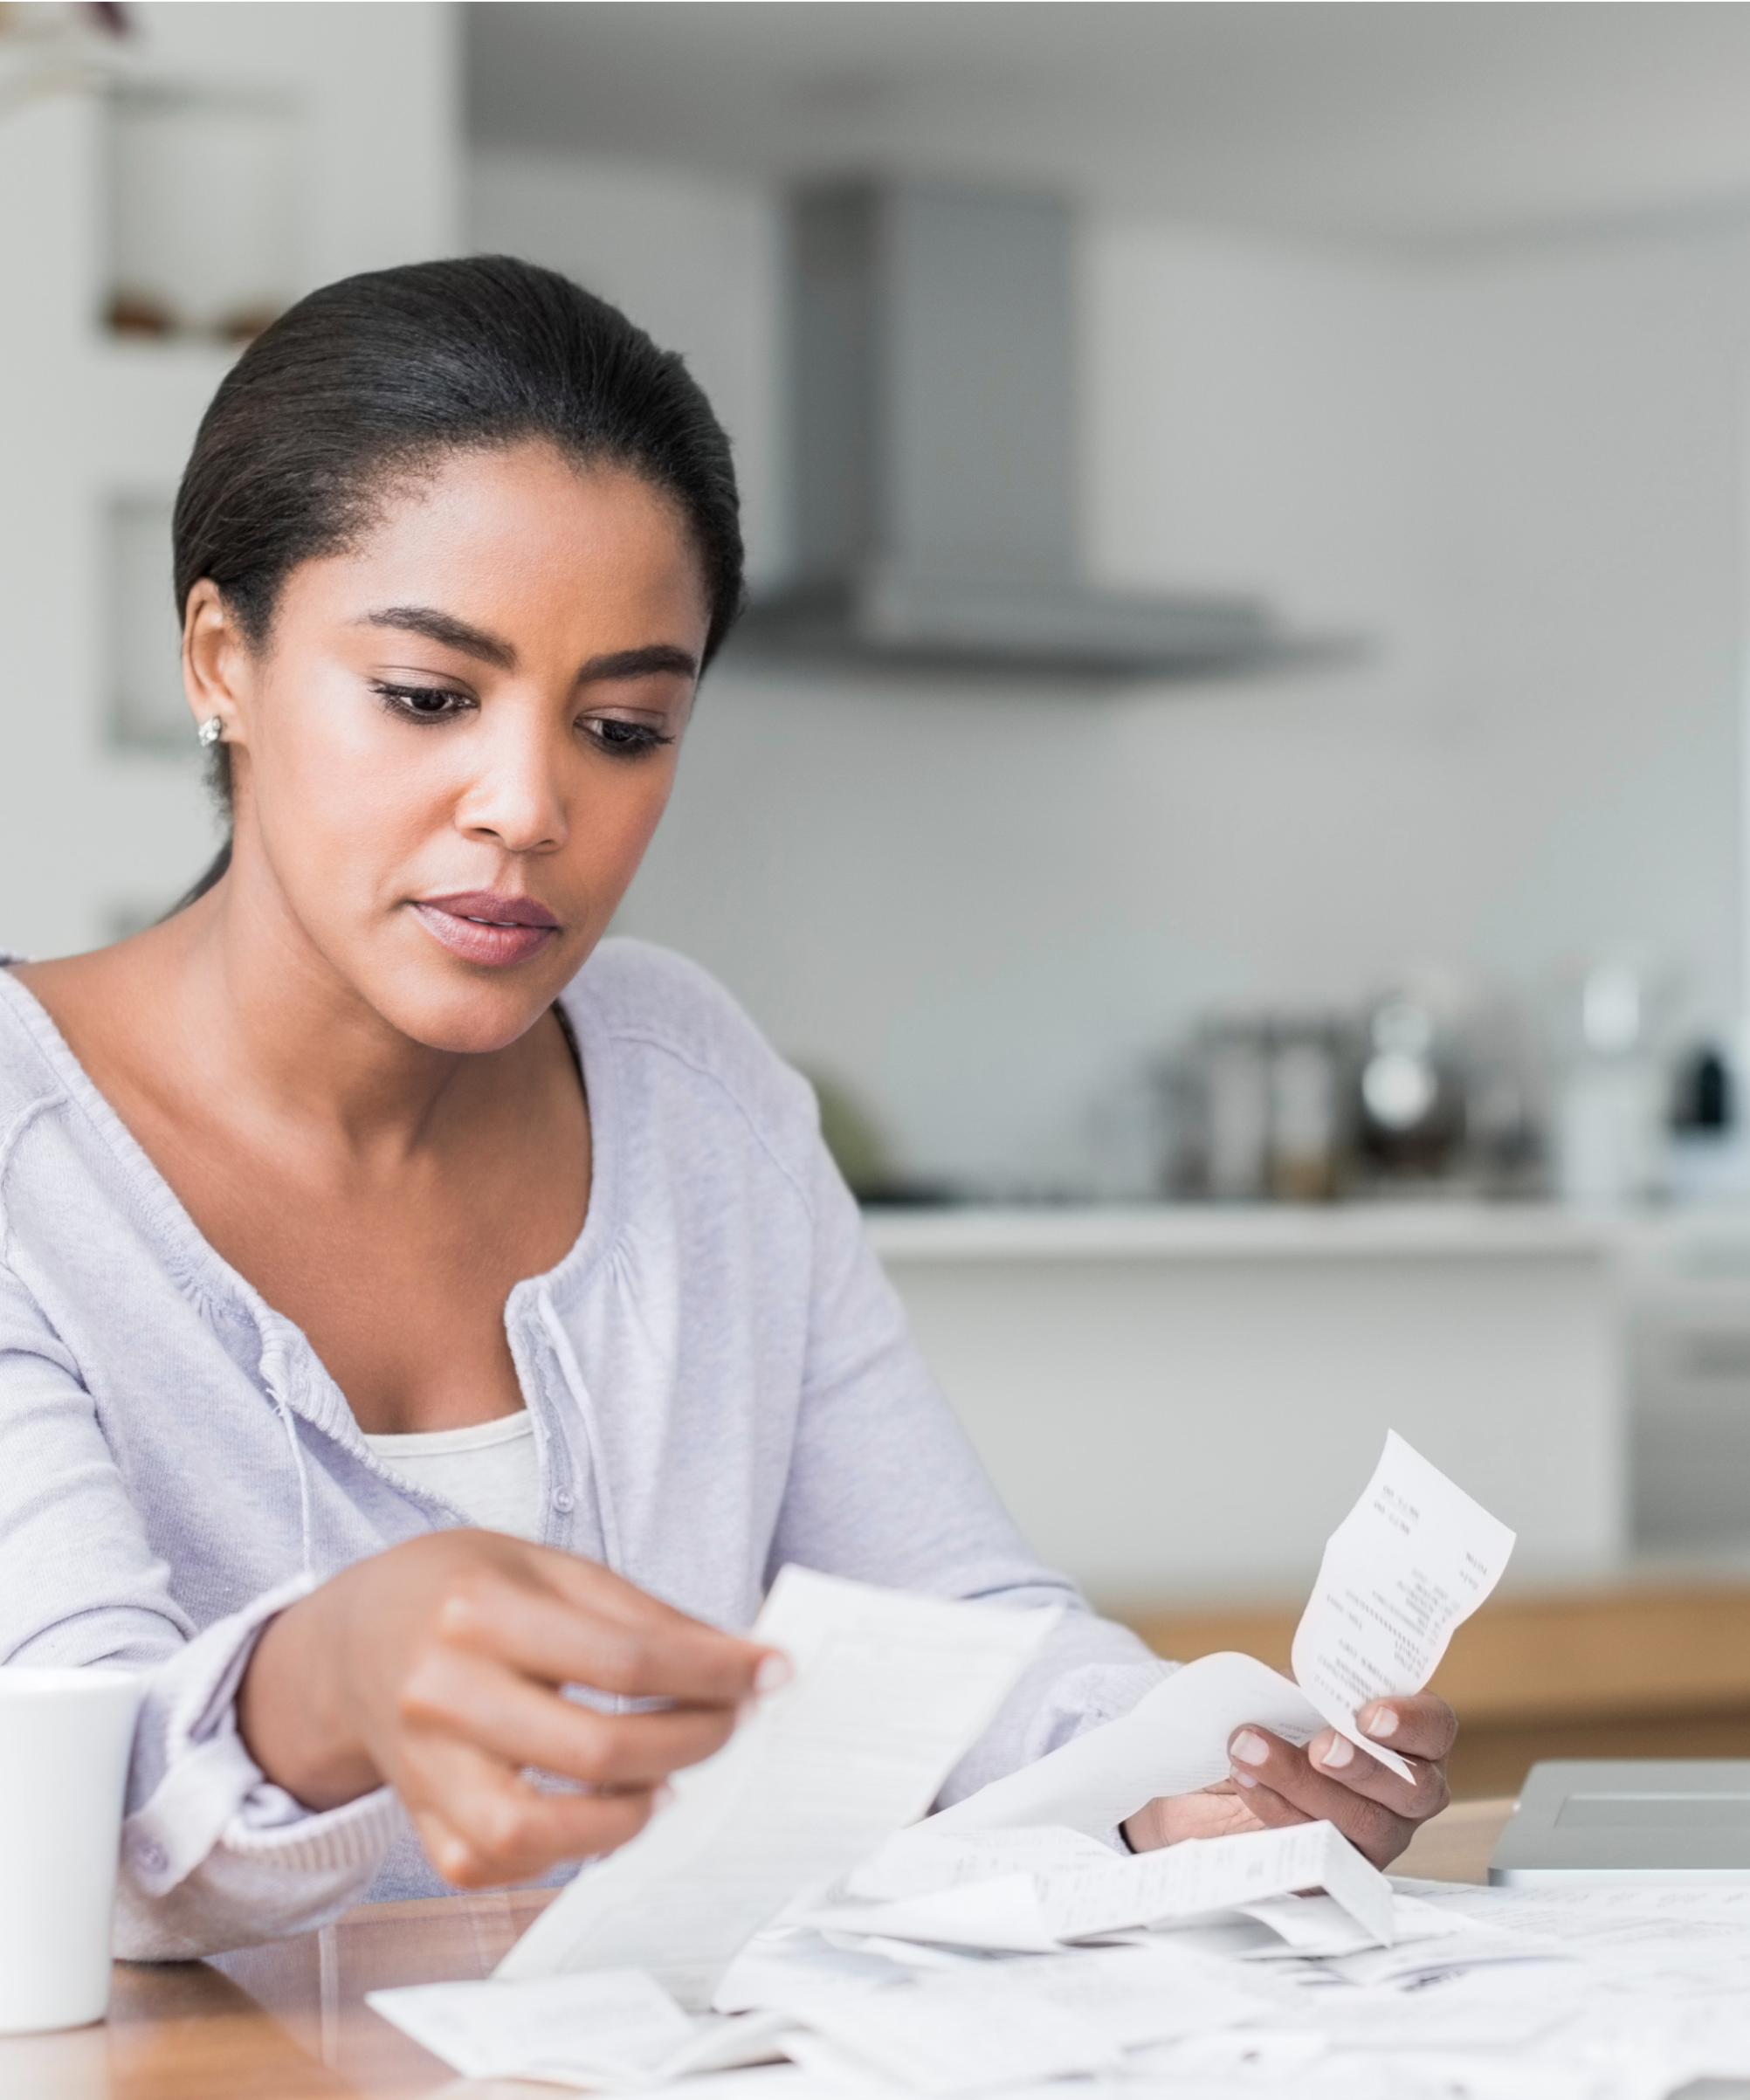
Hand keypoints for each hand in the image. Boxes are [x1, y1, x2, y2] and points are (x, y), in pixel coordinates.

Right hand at [237, 1529, 779, 1887]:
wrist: (351, 1638)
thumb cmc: (465, 1593)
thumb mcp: (549, 1568)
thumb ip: (642, 1614)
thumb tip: (740, 1660)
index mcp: (477, 1609)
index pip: (623, 1657)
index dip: (713, 1671)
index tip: (770, 1673)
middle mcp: (440, 1690)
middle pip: (594, 1747)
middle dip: (690, 1741)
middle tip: (732, 1726)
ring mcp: (422, 1765)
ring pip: (535, 1829)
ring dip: (626, 1816)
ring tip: (667, 1782)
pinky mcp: (419, 1820)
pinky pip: (496, 1862)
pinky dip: (562, 1850)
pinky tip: (599, 1811)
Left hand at [1121, 1694, 1456, 1867]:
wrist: (1216, 1777)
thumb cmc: (1267, 1725)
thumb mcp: (1288, 1693)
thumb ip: (1309, 1688)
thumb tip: (1310, 1688)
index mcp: (1406, 1736)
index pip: (1434, 1728)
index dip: (1411, 1723)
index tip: (1367, 1716)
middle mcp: (1404, 1791)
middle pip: (1412, 1789)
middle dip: (1362, 1766)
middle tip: (1319, 1749)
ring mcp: (1377, 1836)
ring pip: (1365, 1822)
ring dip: (1303, 1784)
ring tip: (1251, 1751)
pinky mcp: (1338, 1871)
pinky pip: (1323, 1853)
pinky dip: (1280, 1814)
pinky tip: (1248, 1784)